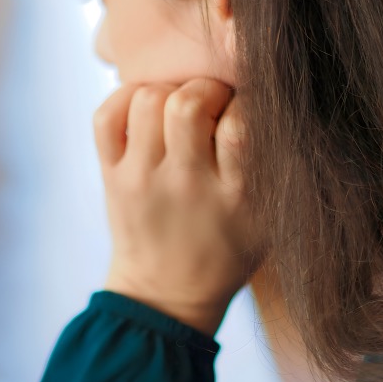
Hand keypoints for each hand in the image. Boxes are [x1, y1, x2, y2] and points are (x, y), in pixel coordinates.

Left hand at [97, 78, 262, 336]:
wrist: (166, 293)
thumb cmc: (226, 250)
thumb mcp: (268, 221)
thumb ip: (275, 168)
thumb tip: (276, 107)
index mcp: (234, 196)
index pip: (240, 127)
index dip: (245, 103)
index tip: (245, 110)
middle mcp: (185, 184)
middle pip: (187, 104)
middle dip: (205, 88)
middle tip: (212, 103)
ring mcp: (142, 178)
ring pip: (147, 100)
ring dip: (167, 90)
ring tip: (178, 106)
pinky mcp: (112, 176)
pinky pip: (106, 117)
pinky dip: (124, 98)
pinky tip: (145, 109)